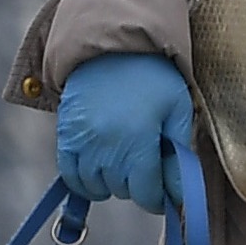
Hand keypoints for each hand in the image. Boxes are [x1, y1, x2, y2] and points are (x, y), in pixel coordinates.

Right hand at [54, 53, 195, 214]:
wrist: (112, 47)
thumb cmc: (153, 77)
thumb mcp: (178, 109)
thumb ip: (179, 155)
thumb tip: (180, 195)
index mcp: (139, 143)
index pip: (147, 196)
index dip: (160, 197)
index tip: (165, 189)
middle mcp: (106, 148)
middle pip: (123, 192)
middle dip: (138, 184)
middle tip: (146, 161)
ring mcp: (82, 144)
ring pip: (97, 188)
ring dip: (112, 182)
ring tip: (123, 160)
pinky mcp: (65, 137)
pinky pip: (71, 176)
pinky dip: (85, 179)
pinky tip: (100, 165)